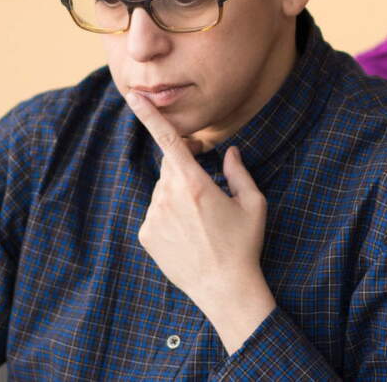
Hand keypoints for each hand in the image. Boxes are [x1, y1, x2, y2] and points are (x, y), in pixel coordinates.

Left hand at [129, 92, 276, 353]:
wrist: (224, 289)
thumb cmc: (244, 245)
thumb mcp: (253, 204)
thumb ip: (239, 173)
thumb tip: (230, 152)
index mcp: (195, 183)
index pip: (168, 140)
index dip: (150, 115)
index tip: (133, 96)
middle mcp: (169, 196)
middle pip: (171, 168)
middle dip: (185, 170)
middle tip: (207, 194)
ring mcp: (154, 216)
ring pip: (163, 191)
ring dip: (178, 197)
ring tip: (201, 226)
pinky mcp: (146, 234)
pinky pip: (156, 213)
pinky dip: (169, 217)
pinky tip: (188, 237)